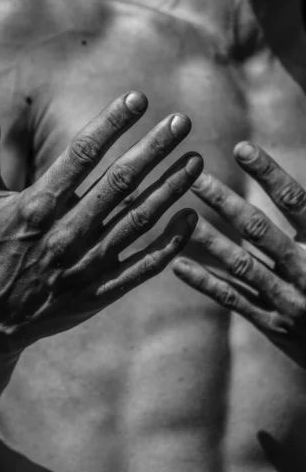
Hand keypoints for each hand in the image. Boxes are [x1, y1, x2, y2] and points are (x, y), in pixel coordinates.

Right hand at [0, 90, 201, 357]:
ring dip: (170, 188)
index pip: (82, 154)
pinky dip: (169, 243)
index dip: (112, 123)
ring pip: (138, 220)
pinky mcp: (100, 292)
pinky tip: (191, 218)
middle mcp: (66, 233)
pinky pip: (143, 265)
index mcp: (37, 205)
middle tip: (182, 122)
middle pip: (120, 183)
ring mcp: (87, 265)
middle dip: (153, 149)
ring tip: (196, 160)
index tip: (139, 98)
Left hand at [172, 142, 305, 368]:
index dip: (269, 173)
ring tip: (180, 215)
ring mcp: (289, 300)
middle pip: (260, 230)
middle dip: (226, 202)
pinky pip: (233, 299)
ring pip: (241, 265)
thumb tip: (292, 190)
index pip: (296, 201)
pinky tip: (177, 265)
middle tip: (196, 179)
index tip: (242, 148)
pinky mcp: (273, 323)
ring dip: (209, 239)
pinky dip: (205, 282)